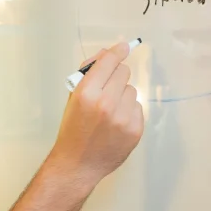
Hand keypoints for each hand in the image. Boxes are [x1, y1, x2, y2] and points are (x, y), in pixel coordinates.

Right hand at [47, 41, 144, 191]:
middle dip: (116, 77)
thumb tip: (108, 53)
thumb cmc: (72, 128)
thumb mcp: (73, 97)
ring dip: (122, 95)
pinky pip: (138, 107)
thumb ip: (89, 73)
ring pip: (132, 90)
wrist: (78, 164)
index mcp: (86, 93)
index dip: (116, 52)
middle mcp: (106, 103)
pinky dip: (129, 111)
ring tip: (110, 111)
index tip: (124, 46)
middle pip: (124, 72)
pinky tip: (117, 123)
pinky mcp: (135, 129)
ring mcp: (123, 118)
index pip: (108, 62)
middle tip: (107, 88)